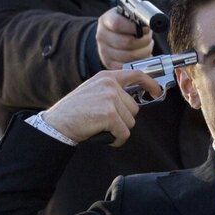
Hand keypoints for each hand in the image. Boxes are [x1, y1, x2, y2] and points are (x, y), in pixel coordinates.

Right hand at [42, 70, 161, 146]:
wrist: (57, 124)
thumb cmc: (73, 112)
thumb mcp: (93, 91)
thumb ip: (111, 92)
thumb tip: (132, 103)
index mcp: (106, 77)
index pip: (136, 74)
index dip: (150, 83)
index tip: (157, 92)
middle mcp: (109, 84)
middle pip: (134, 108)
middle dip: (122, 119)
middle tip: (103, 121)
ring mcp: (110, 98)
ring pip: (130, 122)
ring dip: (118, 130)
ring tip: (100, 127)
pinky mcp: (109, 113)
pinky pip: (124, 133)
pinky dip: (116, 140)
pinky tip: (103, 136)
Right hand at [96, 8, 153, 69]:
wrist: (112, 35)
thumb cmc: (125, 23)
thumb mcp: (128, 15)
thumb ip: (137, 18)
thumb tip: (153, 24)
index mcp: (106, 21)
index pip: (118, 24)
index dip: (134, 27)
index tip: (146, 28)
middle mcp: (102, 36)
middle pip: (127, 42)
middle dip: (144, 41)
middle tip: (149, 39)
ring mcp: (104, 52)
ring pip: (130, 56)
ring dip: (144, 52)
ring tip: (146, 47)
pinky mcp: (109, 64)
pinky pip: (128, 66)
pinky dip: (139, 62)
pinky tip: (142, 56)